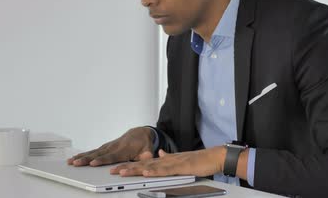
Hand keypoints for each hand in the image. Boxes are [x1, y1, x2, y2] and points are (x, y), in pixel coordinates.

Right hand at [67, 127, 154, 166]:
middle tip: (76, 163)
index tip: (93, 163)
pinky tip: (76, 158)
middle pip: (99, 154)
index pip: (112, 156)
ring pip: (94, 152)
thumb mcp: (148, 152)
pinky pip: (94, 151)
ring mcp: (109, 145)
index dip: (102, 160)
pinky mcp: (106, 146)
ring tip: (71, 161)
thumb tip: (144, 162)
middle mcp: (115, 146)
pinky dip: (84, 154)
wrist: (141, 133)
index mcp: (124, 149)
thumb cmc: (144, 144)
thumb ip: (145, 158)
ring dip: (82, 156)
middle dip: (86, 159)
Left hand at [109, 147, 225, 177]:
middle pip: (144, 164)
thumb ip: (169, 158)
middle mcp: (167, 159)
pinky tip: (146, 172)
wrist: (214, 157)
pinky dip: (155, 171)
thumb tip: (159, 154)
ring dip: (137, 169)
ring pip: (151, 166)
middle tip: (113, 171)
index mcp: (166, 159)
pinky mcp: (181, 166)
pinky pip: (166, 170)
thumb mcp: (180, 160)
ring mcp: (174, 162)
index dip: (131, 165)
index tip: (118, 168)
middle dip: (128, 167)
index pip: (145, 163)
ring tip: (123, 172)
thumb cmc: (200, 161)